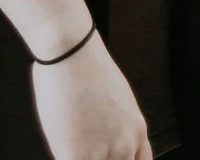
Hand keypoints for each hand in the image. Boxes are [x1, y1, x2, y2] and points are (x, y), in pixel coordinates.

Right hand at [29, 30, 152, 159]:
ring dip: (85, 158)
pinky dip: (65, 157)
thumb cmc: (87, 63)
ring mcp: (101, 154)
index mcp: (136, 130)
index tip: (111, 157)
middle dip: (103, 159)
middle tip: (90, 149)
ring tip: (74, 144)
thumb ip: (115, 123)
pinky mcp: (75, 156)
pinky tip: (62, 150)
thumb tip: (101, 133)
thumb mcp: (117, 96)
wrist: (71, 50)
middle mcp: (124, 145)